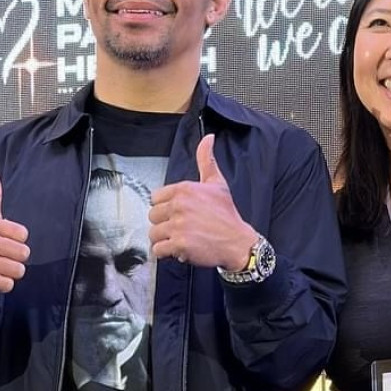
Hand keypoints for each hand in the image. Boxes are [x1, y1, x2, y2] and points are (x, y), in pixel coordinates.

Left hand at [148, 134, 255, 268]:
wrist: (238, 242)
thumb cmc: (227, 214)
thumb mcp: (217, 183)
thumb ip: (206, 160)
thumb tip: (208, 138)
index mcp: (184, 189)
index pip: (156, 197)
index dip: (166, 207)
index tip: (179, 213)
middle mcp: (179, 205)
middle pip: (153, 216)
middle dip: (164, 224)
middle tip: (181, 227)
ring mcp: (178, 225)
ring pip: (154, 233)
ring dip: (165, 239)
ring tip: (181, 238)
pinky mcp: (179, 244)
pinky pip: (158, 249)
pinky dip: (167, 253)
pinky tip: (180, 249)